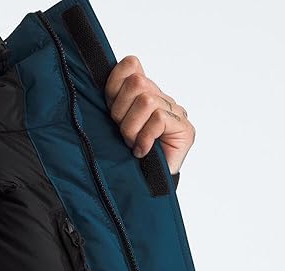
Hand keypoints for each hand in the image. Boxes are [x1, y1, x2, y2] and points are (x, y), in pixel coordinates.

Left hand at [104, 55, 194, 175]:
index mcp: (143, 93)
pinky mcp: (185, 128)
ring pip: (147, 102)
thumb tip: (100, 74)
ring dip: (132, 128)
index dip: (115, 86)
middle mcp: (161, 98)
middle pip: (137, 82)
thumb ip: (111, 101)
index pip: (131, 65)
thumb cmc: (124, 160)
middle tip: (123, 135)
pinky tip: (142, 151)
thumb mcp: (109, 126)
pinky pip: (158, 119)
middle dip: (122, 113)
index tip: (110, 110)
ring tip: (133, 144)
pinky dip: (145, 138)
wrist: (142, 191)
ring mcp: (175, 112)